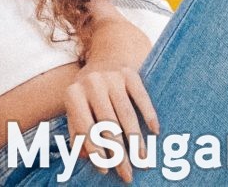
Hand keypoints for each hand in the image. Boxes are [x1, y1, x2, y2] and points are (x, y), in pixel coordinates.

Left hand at [65, 61, 159, 183]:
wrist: (106, 55)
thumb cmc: (89, 92)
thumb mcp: (77, 108)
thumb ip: (77, 132)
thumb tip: (86, 156)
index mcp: (73, 94)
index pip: (85, 130)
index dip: (95, 152)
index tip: (106, 171)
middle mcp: (91, 83)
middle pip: (107, 125)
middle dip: (118, 153)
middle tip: (127, 173)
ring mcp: (112, 77)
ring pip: (126, 114)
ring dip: (136, 140)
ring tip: (143, 159)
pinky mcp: (130, 73)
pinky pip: (141, 97)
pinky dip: (149, 114)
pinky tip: (154, 131)